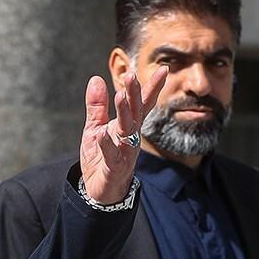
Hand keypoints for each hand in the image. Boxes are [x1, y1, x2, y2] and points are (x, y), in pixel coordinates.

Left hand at [79, 67, 166, 203]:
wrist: (100, 190)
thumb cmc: (100, 158)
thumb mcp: (95, 128)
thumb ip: (97, 106)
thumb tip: (96, 79)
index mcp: (128, 127)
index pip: (142, 104)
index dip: (151, 88)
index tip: (163, 69)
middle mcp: (130, 137)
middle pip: (135, 113)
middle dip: (135, 94)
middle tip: (132, 75)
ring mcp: (124, 152)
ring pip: (126, 131)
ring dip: (124, 113)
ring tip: (120, 96)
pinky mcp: (114, 167)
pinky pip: (111, 155)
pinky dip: (106, 144)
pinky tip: (101, 134)